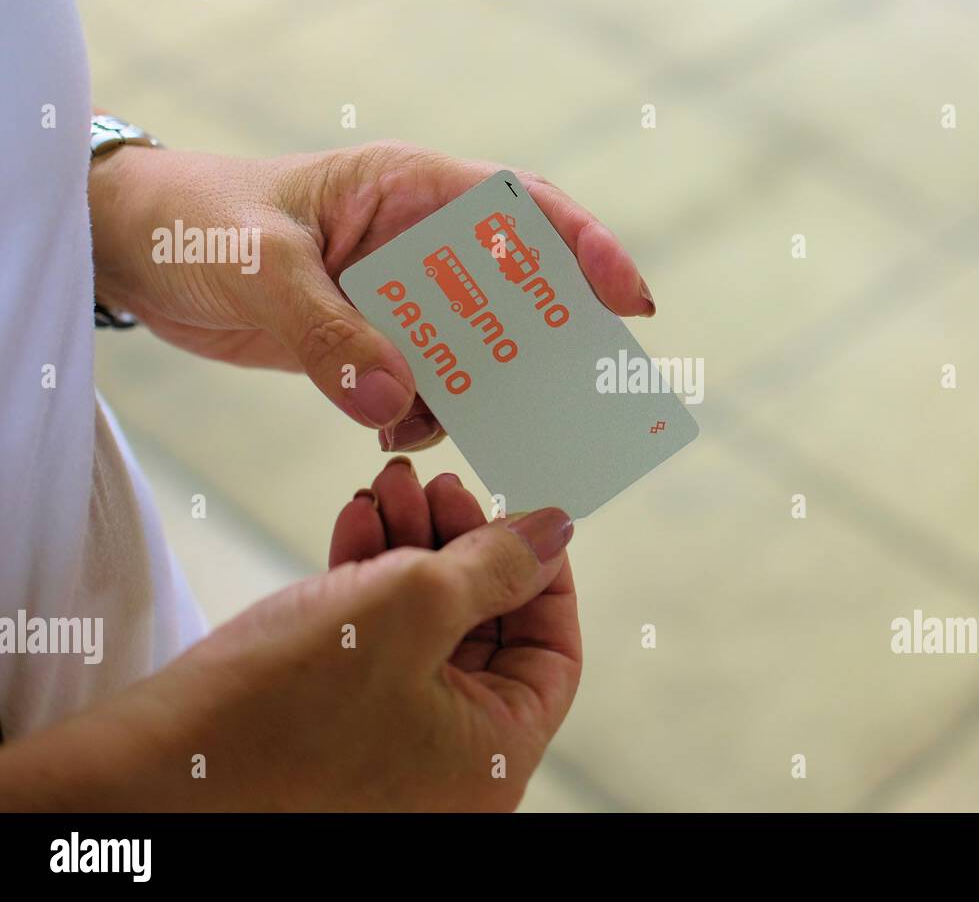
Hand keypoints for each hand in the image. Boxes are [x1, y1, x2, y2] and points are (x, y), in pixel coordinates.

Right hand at [0, 474, 578, 810]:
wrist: (144, 772)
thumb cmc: (282, 703)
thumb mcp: (412, 606)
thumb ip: (498, 564)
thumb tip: (557, 532)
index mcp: (492, 758)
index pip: (554, 653)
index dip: (540, 573)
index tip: (515, 511)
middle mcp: (449, 765)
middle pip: (485, 631)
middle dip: (460, 543)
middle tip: (433, 484)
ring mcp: (389, 749)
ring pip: (425, 628)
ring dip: (409, 549)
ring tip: (383, 487)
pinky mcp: (334, 727)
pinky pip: (374, 645)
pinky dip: (368, 582)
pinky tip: (352, 525)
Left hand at [89, 140, 654, 449]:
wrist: (131, 253)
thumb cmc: (195, 223)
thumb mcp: (259, 266)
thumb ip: (328, 332)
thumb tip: (399, 404)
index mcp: (408, 188)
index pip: (519, 206)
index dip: (584, 247)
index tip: (628, 300)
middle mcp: (418, 241)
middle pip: (517, 283)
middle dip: (552, 337)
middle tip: (583, 391)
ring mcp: (398, 296)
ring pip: (476, 346)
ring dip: (483, 392)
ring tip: (472, 428)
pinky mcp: (372, 342)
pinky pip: (426, 385)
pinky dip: (425, 416)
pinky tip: (394, 436)